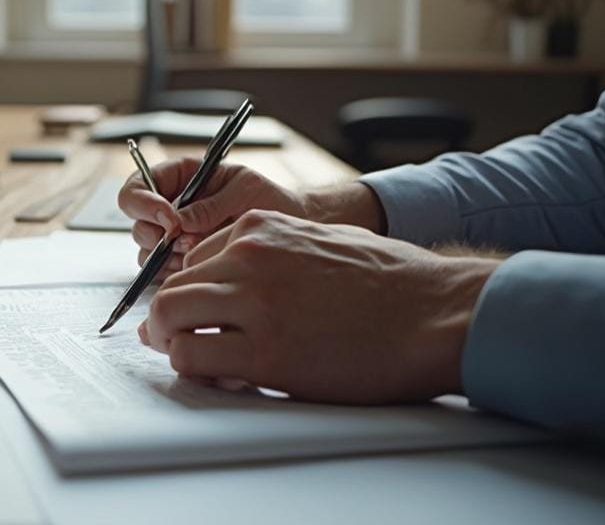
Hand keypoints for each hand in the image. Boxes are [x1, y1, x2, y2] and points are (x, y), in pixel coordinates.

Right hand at [117, 158, 307, 276]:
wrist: (290, 225)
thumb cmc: (268, 198)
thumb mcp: (244, 190)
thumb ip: (210, 204)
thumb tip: (178, 221)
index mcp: (180, 178)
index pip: (138, 185)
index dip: (144, 202)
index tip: (168, 217)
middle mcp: (170, 207)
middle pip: (137, 223)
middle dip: (157, 235)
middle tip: (187, 240)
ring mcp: (174, 237)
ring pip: (147, 252)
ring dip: (169, 256)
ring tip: (202, 251)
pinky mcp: (183, 262)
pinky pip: (164, 273)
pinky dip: (178, 273)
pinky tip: (202, 266)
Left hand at [138, 210, 499, 403]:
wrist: (436, 313)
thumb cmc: (392, 283)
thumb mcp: (321, 240)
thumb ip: (273, 252)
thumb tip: (238, 275)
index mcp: (260, 228)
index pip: (192, 261)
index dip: (191, 294)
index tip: (195, 315)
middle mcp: (248, 258)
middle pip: (171, 289)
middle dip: (169, 319)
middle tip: (176, 341)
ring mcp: (253, 304)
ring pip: (169, 319)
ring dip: (174, 343)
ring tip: (195, 360)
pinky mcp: (264, 352)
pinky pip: (192, 358)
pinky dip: (194, 369)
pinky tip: (220, 376)